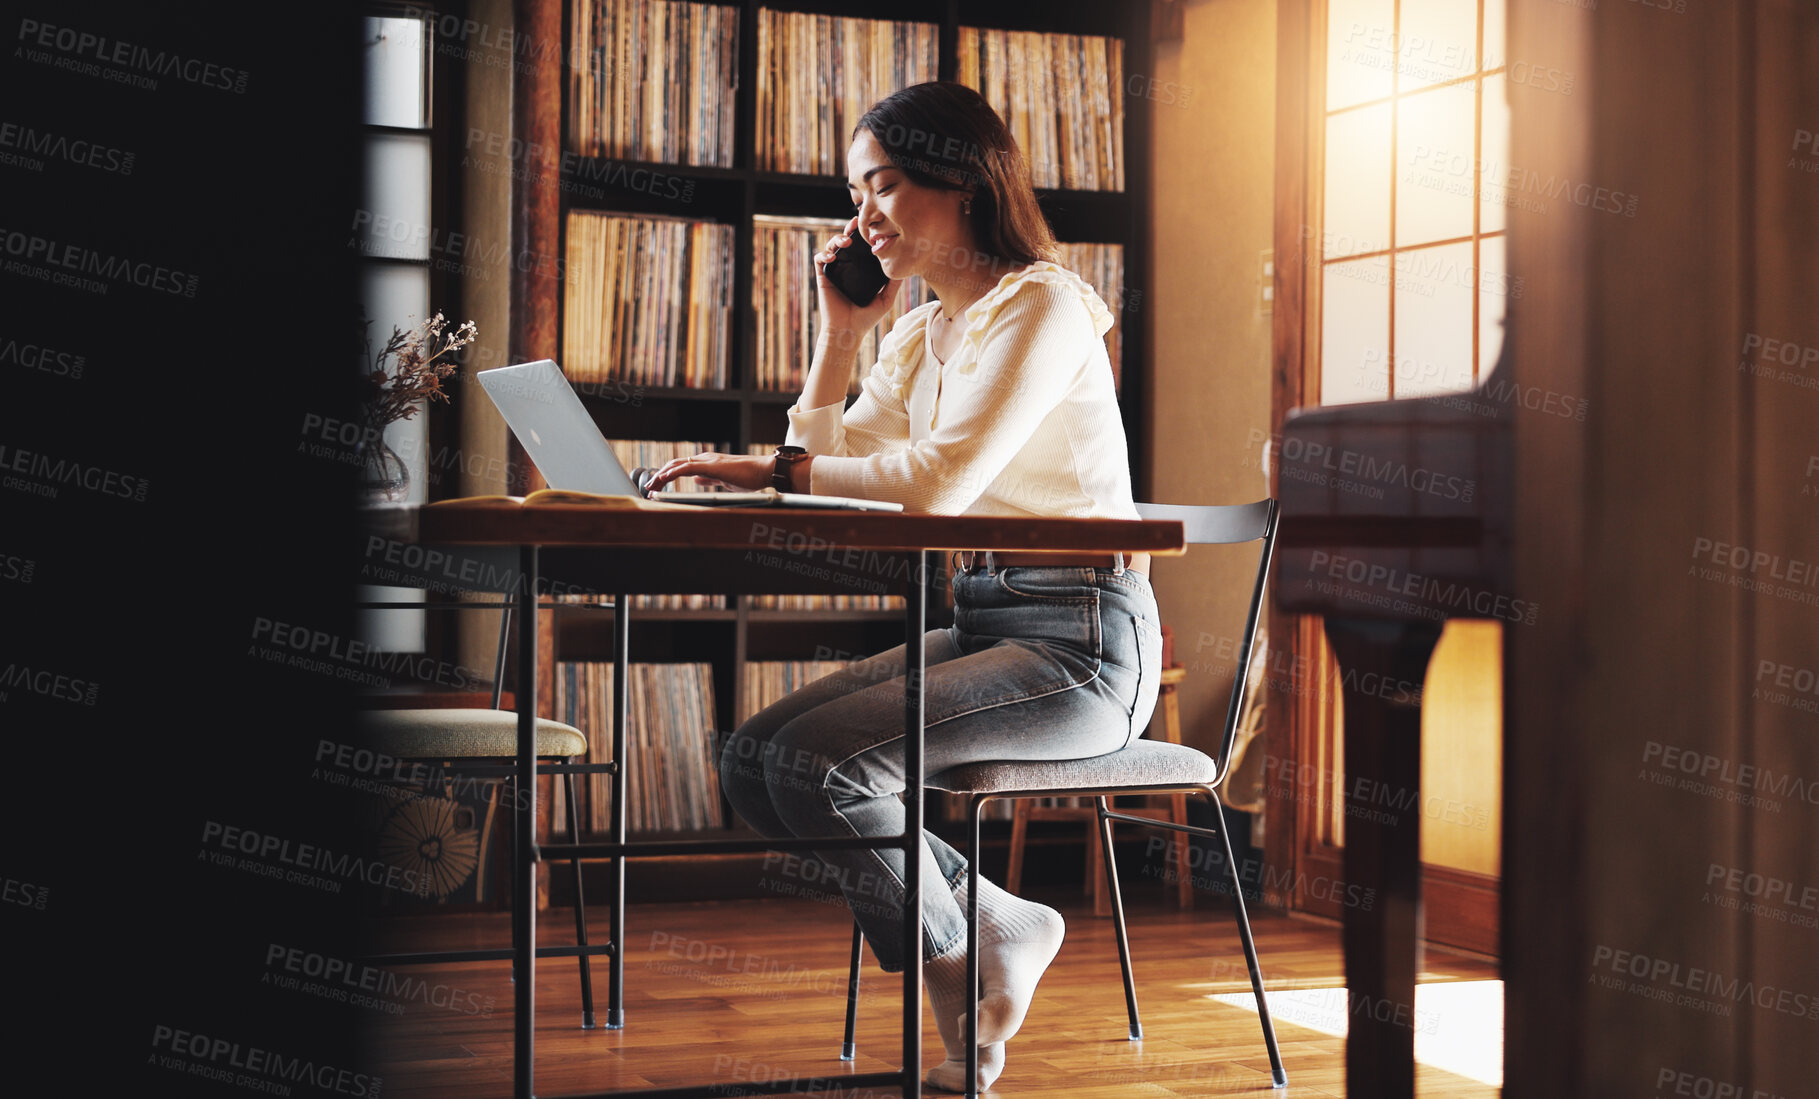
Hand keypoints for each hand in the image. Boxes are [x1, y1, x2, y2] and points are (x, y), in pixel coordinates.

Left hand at [641, 452, 772, 495]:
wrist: (763, 471)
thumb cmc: (749, 477)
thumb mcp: (725, 481)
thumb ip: (709, 479)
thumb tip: (697, 480)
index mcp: (708, 463)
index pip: (682, 468)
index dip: (668, 476)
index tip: (658, 487)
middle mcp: (704, 459)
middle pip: (675, 465)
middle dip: (660, 476)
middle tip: (649, 488)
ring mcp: (707, 461)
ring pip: (677, 465)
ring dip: (662, 475)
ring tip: (651, 486)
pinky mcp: (710, 465)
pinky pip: (686, 468)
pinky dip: (672, 473)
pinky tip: (663, 478)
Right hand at [815, 215, 901, 347]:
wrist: (848, 331)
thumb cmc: (866, 318)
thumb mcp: (886, 299)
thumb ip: (894, 284)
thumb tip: (906, 268)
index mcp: (861, 269)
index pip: (862, 247)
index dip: (864, 234)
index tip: (872, 226)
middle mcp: (847, 267)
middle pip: (846, 241)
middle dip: (850, 229)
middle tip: (855, 224)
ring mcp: (835, 270)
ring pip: (832, 246)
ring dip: (837, 239)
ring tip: (846, 241)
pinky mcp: (823, 277)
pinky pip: (819, 259)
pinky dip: (824, 254)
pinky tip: (832, 257)